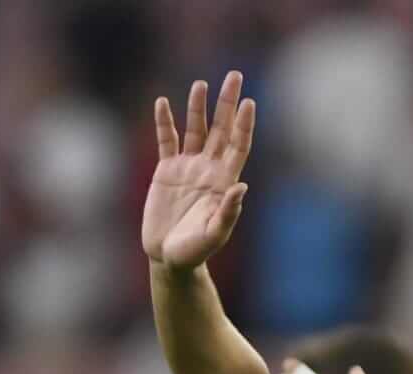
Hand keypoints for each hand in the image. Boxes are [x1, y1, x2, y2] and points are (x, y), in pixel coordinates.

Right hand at [142, 72, 255, 269]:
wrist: (169, 258)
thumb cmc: (196, 251)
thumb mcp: (214, 234)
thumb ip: (228, 212)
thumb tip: (241, 186)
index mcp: (224, 182)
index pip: (237, 145)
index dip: (243, 124)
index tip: (249, 102)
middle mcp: (208, 169)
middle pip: (220, 129)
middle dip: (227, 103)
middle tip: (235, 75)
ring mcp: (188, 168)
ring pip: (195, 129)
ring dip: (198, 107)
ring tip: (202, 84)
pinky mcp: (166, 171)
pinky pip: (166, 140)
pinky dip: (164, 122)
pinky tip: (163, 102)